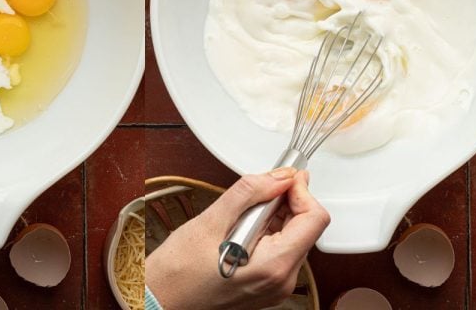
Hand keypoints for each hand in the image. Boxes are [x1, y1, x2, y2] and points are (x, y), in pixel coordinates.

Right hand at [145, 169, 329, 309]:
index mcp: (274, 266)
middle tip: (255, 193)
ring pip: (293, 236)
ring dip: (273, 215)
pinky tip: (241, 229)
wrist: (160, 299)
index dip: (300, 190)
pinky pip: (280, 249)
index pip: (315, 218)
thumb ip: (250, 193)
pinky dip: (267, 231)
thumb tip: (280, 176)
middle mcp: (282, 280)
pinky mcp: (267, 285)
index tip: (282, 177)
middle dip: (285, 201)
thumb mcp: (211, 221)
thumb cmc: (179, 271)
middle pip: (306, 226)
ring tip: (240, 216)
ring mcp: (275, 285)